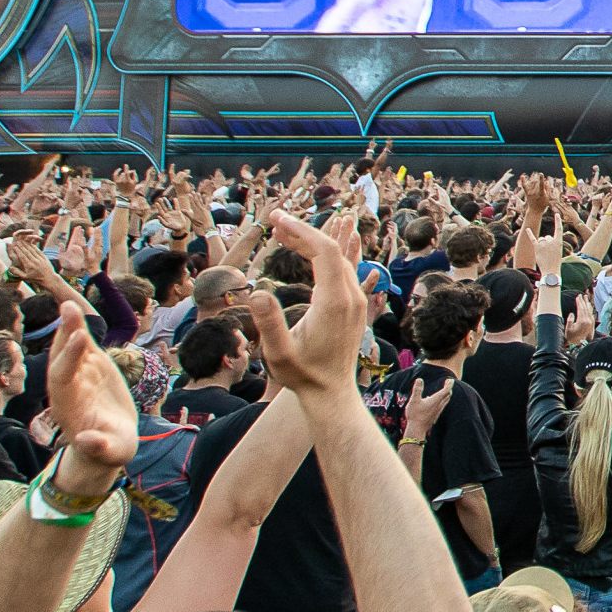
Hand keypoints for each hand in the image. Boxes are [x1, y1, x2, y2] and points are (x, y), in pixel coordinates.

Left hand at [38, 296, 136, 477]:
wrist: (107, 444)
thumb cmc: (109, 450)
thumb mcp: (109, 452)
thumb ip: (98, 446)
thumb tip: (88, 440)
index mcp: (68, 406)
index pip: (63, 378)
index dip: (70, 358)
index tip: (80, 339)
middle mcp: (67, 387)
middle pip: (61, 358)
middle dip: (64, 336)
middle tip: (68, 309)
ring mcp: (78, 376)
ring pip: (69, 348)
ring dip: (69, 326)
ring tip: (68, 302)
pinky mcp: (90, 369)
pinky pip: (82, 346)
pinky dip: (79, 329)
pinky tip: (75, 308)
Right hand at [245, 210, 373, 400]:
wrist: (331, 392)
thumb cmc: (302, 375)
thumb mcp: (278, 354)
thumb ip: (269, 323)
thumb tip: (256, 291)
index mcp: (334, 302)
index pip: (325, 251)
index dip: (302, 230)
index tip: (277, 219)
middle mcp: (350, 296)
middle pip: (332, 249)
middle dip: (304, 231)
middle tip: (275, 220)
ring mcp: (355, 300)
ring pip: (339, 257)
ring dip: (314, 240)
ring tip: (285, 229)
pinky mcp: (353, 305)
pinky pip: (344, 268)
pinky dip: (328, 252)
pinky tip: (321, 241)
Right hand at [401, 379, 452, 445]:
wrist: (417, 429)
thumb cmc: (415, 415)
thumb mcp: (414, 400)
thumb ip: (417, 389)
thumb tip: (419, 379)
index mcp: (436, 400)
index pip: (446, 390)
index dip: (449, 384)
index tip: (450, 379)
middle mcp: (439, 405)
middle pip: (448, 395)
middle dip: (449, 388)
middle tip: (448, 382)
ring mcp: (438, 411)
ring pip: (446, 401)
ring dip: (446, 394)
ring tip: (444, 390)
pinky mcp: (435, 415)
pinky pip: (442, 406)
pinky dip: (442, 400)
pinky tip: (435, 401)